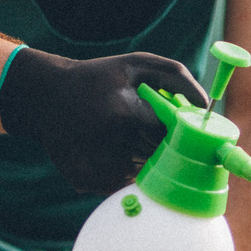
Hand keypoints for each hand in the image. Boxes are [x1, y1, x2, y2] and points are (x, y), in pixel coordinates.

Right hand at [0, 48, 208, 194]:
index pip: (173, 135)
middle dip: (161, 147)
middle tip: (144, 130)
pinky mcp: (88, 182)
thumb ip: (176, 76)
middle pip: (160, 157)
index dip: (178, 132)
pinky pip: (123, 185)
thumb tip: (207, 104)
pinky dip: (124, 172)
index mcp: (125, 114)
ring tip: (120, 137)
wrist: (42, 97)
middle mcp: (111, 145)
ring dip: (142, 160)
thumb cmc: (98, 78)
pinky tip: (107, 151)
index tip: (180, 129)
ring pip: (144, 174)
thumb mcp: (135, 65)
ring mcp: (98, 167)